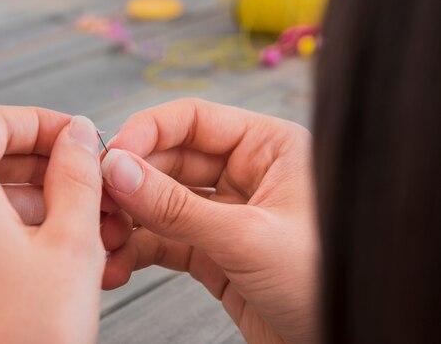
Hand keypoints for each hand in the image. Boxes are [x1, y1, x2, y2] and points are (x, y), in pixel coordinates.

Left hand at [0, 107, 104, 343]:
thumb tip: (77, 133)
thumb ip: (77, 172)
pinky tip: (59, 245)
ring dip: (38, 198)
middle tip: (95, 185)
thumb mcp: (71, 239)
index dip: (48, 125)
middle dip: (48, 167)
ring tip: (92, 223)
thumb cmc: (22, 331)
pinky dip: (13, 222)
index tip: (84, 139)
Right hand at [100, 98, 317, 343]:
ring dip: (128, 219)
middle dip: (131, 182)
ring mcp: (226, 213)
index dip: (147, 132)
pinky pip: (165, 240)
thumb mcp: (249, 238)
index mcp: (267, 147)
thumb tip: (119, 170)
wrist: (345, 343)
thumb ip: (178, 206)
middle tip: (96, 201)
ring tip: (103, 239)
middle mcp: (245, 174)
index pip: (194, 120)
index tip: (111, 155)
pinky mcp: (213, 252)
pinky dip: (138, 250)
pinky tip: (117, 262)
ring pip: (162, 203)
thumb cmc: (327, 282)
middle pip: (170, 161)